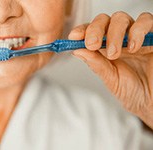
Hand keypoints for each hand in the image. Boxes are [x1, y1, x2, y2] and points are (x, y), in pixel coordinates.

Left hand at [68, 12, 152, 127]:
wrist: (152, 102)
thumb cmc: (132, 92)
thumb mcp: (110, 79)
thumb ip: (96, 64)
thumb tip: (77, 50)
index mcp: (104, 48)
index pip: (90, 32)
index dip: (82, 31)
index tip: (74, 37)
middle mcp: (119, 39)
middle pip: (104, 20)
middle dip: (95, 30)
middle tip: (92, 45)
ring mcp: (135, 36)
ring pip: (121, 19)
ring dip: (114, 33)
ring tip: (114, 53)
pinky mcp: (152, 37)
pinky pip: (146, 21)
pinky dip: (137, 31)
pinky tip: (134, 48)